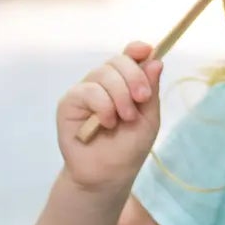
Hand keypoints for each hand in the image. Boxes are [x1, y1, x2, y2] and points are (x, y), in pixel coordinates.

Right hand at [57, 41, 162, 191]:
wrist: (107, 175)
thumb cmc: (128, 147)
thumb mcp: (149, 118)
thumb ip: (151, 90)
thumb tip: (155, 60)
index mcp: (125, 82)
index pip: (129, 55)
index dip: (137, 50)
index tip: (146, 51)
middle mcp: (104, 82)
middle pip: (118, 60)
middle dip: (134, 77)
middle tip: (142, 99)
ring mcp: (86, 90)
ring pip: (103, 73)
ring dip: (120, 95)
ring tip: (125, 118)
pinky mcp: (69, 102)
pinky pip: (88, 90)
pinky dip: (103, 106)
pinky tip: (107, 123)